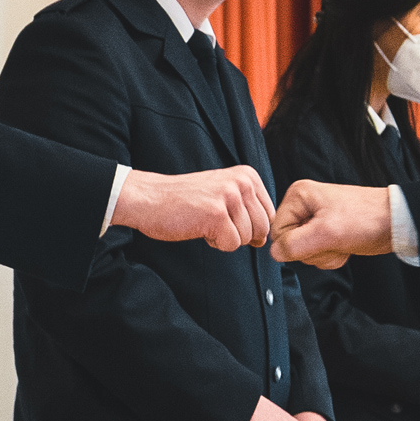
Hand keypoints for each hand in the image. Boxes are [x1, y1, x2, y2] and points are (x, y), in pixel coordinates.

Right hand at [114, 167, 273, 249]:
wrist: (149, 198)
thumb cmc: (185, 201)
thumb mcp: (224, 194)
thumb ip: (248, 210)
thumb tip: (265, 239)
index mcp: (248, 175)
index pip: (270, 215)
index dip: (249, 226)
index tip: (225, 216)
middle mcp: (242, 182)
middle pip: (262, 228)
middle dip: (240, 234)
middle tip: (214, 222)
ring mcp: (230, 197)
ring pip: (247, 238)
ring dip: (225, 238)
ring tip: (205, 221)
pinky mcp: (217, 214)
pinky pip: (231, 244)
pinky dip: (215, 243)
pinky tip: (200, 227)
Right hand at [270, 181, 391, 267]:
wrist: (395, 223)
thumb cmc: (367, 219)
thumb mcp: (327, 232)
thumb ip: (295, 244)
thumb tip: (275, 253)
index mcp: (298, 196)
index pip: (277, 232)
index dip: (296, 244)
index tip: (317, 239)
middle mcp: (304, 206)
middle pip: (290, 243)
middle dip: (314, 250)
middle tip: (333, 240)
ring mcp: (315, 220)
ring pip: (304, 252)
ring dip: (324, 255)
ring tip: (341, 241)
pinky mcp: (327, 232)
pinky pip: (317, 253)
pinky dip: (331, 256)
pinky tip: (345, 246)